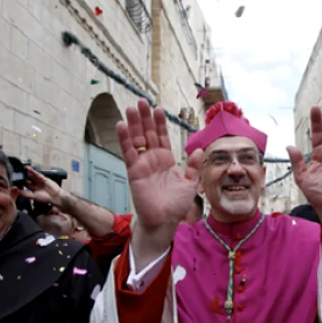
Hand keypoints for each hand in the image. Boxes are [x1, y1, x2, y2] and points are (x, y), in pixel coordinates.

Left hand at [19, 166, 66, 206]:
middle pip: (27, 178)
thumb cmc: (45, 198)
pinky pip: (36, 173)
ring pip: (30, 175)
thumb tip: (17, 190)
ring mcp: (38, 180)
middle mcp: (35, 184)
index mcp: (32, 189)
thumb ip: (25, 193)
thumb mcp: (33, 196)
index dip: (19, 181)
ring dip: (26, 172)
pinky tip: (27, 168)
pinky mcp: (42, 177)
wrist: (55, 197)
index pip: (24, 184)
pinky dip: (31, 171)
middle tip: (15, 172)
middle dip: (22, 176)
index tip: (13, 179)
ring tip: (20, 168)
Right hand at [116, 99, 203, 231]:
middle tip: (141, 101)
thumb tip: (200, 150)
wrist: (165, 221)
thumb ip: (193, 166)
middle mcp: (153, 159)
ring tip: (131, 107)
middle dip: (145, 118)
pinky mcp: (134, 171)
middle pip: (147, 133)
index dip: (159, 123)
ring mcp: (142, 164)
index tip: (157, 109)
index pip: (162, 137)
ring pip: (136, 139)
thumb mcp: (190, 183)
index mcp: (166, 160)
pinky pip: (128, 152)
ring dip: (134, 123)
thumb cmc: (176, 206)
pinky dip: (124, 138)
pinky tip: (122, 125)